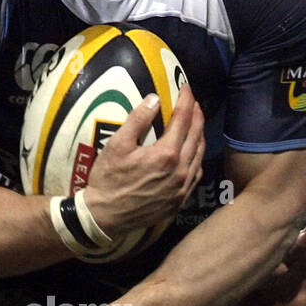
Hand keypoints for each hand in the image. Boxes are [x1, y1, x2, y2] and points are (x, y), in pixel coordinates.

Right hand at [86, 85, 203, 236]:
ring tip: (195, 123)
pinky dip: (197, 158)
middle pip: (196, 136)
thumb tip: (154, 98)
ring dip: (199, 136)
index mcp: (166, 155)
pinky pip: (196, 175)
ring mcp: (182, 188)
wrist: (105, 217)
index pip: (183, 120)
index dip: (186, 101)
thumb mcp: (117, 145)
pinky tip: (191, 153)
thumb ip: (138, 120)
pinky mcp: (179, 201)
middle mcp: (180, 171)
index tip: (186, 88)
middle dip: (197, 115)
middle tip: (193, 102)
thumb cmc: (107, 180)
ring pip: (199, 155)